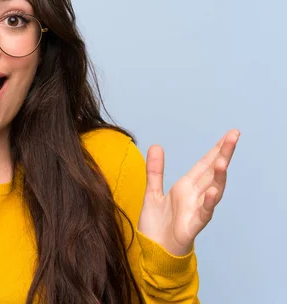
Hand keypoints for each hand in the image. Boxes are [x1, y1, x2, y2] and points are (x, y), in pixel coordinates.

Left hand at [137, 129, 239, 255]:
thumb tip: (156, 146)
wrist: (153, 251)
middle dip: (223, 154)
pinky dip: (208, 202)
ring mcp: (196, 210)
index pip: (204, 164)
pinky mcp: (193, 226)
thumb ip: (155, 171)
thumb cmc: (156, 225)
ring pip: (213, 190)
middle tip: (234, 135)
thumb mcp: (151, 192)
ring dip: (218, 176)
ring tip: (223, 160)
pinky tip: (212, 191)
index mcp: (186, 187)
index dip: (216, 149)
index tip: (229, 134)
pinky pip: (204, 213)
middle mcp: (195, 196)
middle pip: (212, 172)